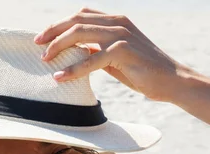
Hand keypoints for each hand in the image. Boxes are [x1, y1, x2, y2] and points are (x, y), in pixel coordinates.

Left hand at [34, 7, 193, 101]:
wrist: (173, 82)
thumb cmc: (145, 72)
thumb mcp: (117, 58)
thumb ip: (98, 51)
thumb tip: (77, 53)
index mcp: (117, 21)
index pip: (81, 15)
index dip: (59, 24)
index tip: (43, 37)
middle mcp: (118, 23)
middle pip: (76, 20)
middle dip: (53, 31)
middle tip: (36, 45)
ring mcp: (121, 35)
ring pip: (80, 34)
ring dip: (58, 46)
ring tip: (45, 59)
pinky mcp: (124, 51)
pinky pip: (91, 59)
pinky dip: (73, 68)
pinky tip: (60, 76)